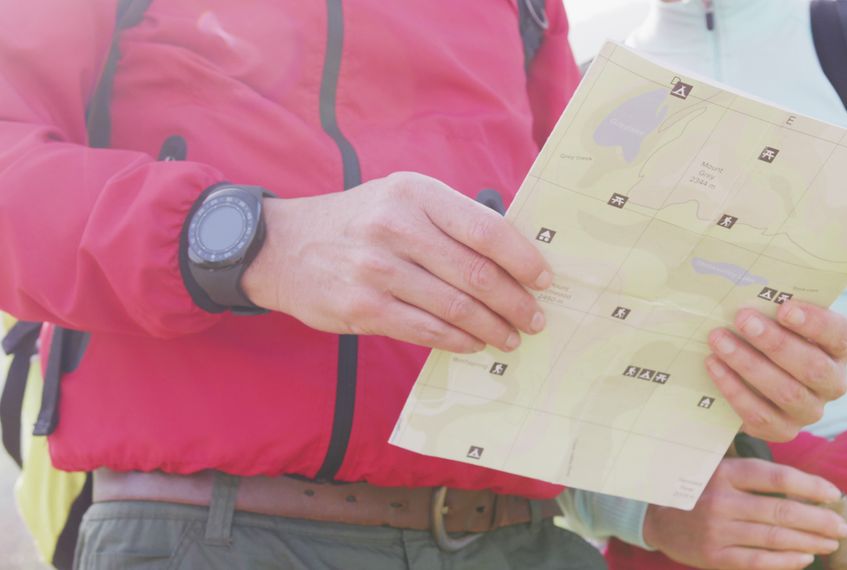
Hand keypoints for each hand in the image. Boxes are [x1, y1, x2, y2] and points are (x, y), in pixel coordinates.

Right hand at [241, 172, 552, 352]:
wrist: (283, 246)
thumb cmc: (359, 222)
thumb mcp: (402, 199)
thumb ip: (451, 220)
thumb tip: (514, 257)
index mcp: (416, 193)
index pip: (486, 229)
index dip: (523, 259)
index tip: (545, 280)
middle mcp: (396, 226)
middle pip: (476, 274)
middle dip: (515, 302)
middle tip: (535, 318)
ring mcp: (376, 269)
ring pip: (455, 307)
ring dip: (492, 328)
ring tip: (510, 337)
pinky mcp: (362, 307)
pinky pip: (425, 330)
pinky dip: (458, 340)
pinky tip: (474, 344)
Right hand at [643, 458, 846, 568]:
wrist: (654, 517)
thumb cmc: (698, 489)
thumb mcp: (718, 468)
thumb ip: (754, 473)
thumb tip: (805, 483)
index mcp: (725, 473)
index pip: (777, 477)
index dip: (810, 485)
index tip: (834, 493)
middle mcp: (721, 501)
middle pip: (781, 510)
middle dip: (818, 519)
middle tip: (842, 525)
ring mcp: (718, 531)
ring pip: (774, 538)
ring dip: (809, 541)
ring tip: (831, 542)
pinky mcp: (714, 557)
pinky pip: (758, 561)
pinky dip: (786, 561)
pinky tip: (805, 557)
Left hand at [706, 301, 846, 441]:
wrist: (755, 381)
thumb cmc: (771, 337)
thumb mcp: (780, 320)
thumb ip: (775, 308)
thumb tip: (749, 290)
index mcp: (839, 349)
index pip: (839, 335)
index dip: (814, 323)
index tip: (784, 308)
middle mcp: (832, 383)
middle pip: (811, 367)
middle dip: (774, 342)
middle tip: (743, 319)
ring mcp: (810, 411)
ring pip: (785, 391)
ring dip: (748, 364)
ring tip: (719, 341)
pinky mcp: (783, 430)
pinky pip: (760, 414)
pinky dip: (734, 389)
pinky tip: (714, 366)